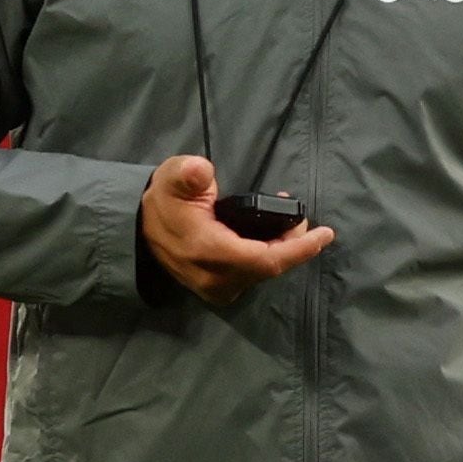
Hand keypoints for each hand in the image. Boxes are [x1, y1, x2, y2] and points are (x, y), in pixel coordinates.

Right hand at [139, 155, 333, 305]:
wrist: (137, 229)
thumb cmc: (162, 200)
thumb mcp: (172, 177)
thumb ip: (187, 173)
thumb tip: (200, 171)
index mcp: (210, 252)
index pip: (267, 259)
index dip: (299, 248)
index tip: (325, 234)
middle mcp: (215, 279)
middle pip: (269, 267)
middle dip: (292, 243)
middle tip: (300, 218)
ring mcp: (214, 289)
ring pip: (261, 273)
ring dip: (279, 249)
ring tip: (287, 223)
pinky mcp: (214, 289)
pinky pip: (250, 276)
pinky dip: (265, 257)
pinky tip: (269, 238)